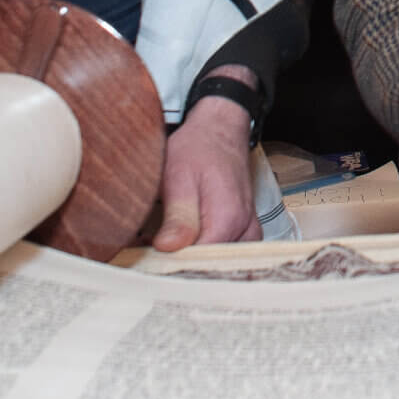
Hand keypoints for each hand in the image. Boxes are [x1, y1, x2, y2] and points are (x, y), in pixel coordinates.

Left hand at [152, 94, 261, 250]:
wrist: (220, 131)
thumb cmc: (199, 149)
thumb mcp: (179, 177)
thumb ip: (178, 217)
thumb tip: (168, 248)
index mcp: (228, 220)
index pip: (200, 263)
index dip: (172, 264)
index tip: (150, 257)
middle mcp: (245, 231)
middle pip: (210, 266)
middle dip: (180, 264)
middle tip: (152, 250)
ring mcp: (248, 233)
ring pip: (217, 263)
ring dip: (191, 259)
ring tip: (166, 244)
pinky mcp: (245, 232)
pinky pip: (225, 254)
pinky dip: (203, 251)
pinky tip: (184, 242)